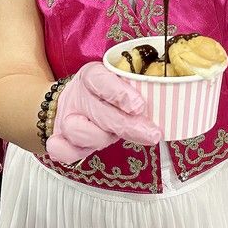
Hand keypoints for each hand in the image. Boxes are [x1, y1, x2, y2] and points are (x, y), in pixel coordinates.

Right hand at [45, 63, 160, 164]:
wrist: (72, 104)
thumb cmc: (104, 95)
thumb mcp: (120, 82)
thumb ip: (137, 89)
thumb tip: (167, 99)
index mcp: (91, 76)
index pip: (100, 80)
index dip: (119, 93)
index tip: (139, 106)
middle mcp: (78, 96)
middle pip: (99, 111)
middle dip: (128, 125)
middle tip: (151, 133)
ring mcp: (66, 119)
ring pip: (79, 131)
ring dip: (102, 137)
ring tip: (117, 137)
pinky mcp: (60, 140)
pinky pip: (62, 150)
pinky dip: (74, 151)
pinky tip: (87, 147)